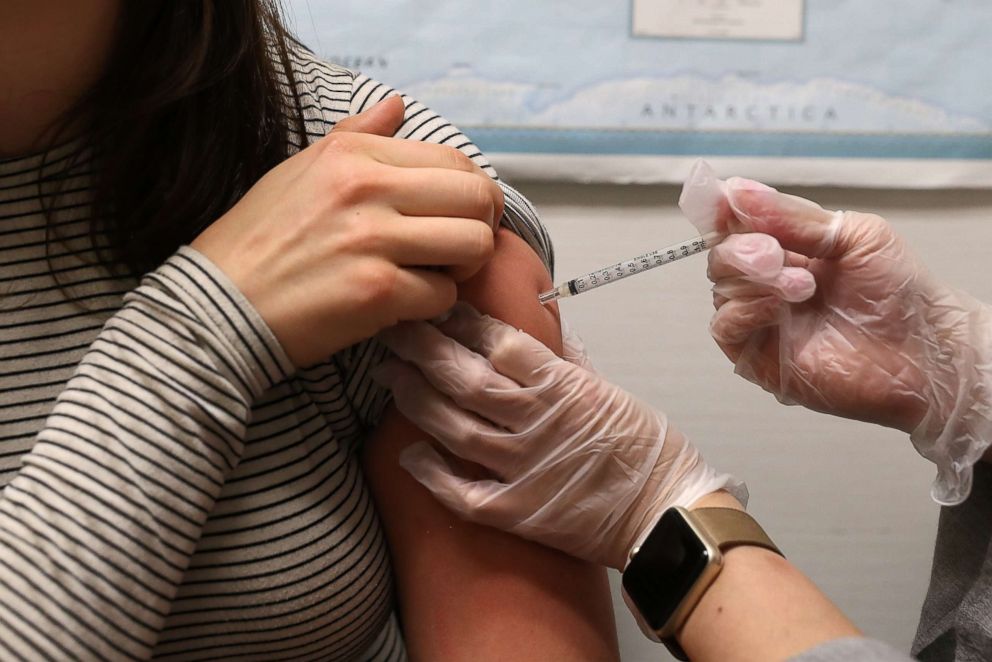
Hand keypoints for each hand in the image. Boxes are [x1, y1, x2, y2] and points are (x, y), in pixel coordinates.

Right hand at [191, 96, 503, 366]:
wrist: (219, 306)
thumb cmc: (261, 240)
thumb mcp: (302, 170)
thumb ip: (357, 136)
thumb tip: (397, 106)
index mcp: (353, 153)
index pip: (455, 159)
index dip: (472, 193)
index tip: (459, 216)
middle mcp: (367, 187)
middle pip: (477, 198)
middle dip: (481, 227)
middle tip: (458, 249)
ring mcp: (373, 240)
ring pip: (473, 246)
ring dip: (463, 267)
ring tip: (434, 274)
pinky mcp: (376, 291)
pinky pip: (443, 295)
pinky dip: (430, 305)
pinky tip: (402, 303)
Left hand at [372, 304, 742, 569]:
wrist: (668, 514)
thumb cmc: (648, 451)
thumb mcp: (613, 391)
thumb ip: (571, 363)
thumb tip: (545, 332)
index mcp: (564, 386)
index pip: (500, 342)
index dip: (462, 322)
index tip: (437, 308)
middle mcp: (538, 421)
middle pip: (466, 378)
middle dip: (422, 350)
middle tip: (393, 333)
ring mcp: (525, 468)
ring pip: (456, 426)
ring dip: (417, 400)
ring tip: (391, 378)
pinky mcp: (519, 511)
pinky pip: (463, 492)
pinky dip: (432, 474)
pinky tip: (409, 454)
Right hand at [708, 180, 991, 503]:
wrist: (923, 350)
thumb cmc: (900, 294)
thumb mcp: (854, 234)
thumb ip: (792, 216)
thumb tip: (738, 191)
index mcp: (787, 248)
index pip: (736, 224)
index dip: (723, 210)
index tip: (723, 202)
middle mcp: (767, 283)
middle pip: (721, 254)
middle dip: (743, 248)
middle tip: (775, 254)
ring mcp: (761, 320)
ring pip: (721, 288)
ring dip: (755, 279)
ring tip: (803, 286)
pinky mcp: (757, 356)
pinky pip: (725, 326)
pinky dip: (745, 310)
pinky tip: (779, 307)